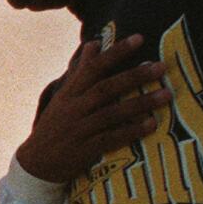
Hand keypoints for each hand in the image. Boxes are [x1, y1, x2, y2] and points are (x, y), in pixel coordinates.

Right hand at [16, 35, 171, 184]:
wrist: (36, 164)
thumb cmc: (54, 127)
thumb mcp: (62, 97)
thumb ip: (81, 72)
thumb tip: (94, 44)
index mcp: (69, 94)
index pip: (93, 68)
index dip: (116, 53)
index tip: (139, 39)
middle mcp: (73, 109)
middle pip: (106, 88)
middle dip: (134, 76)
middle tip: (160, 66)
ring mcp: (79, 130)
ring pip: (113, 113)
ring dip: (141, 103)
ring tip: (166, 94)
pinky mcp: (85, 150)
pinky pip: (112, 138)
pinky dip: (132, 130)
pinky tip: (151, 124)